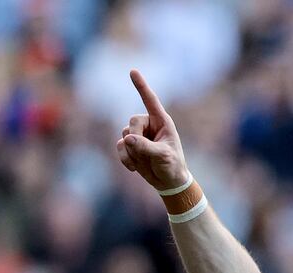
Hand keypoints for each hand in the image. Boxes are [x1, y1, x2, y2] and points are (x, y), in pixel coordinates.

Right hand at [116, 70, 188, 189]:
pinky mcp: (131, 146)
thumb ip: (146, 147)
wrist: (168, 181)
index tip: (133, 71)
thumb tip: (127, 139)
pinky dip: (124, 157)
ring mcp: (138, 135)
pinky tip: (133, 168)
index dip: (141, 86)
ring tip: (143, 162)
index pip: (150, 100)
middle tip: (144, 151)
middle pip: (132, 122)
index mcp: (162, 121)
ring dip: (131, 151)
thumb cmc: (172, 165)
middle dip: (135, 138)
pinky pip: (120, 146)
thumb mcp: (163, 156)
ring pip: (124, 135)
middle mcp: (149, 125)